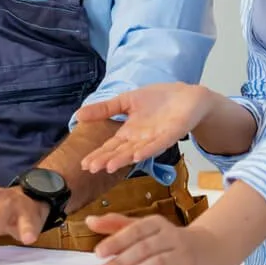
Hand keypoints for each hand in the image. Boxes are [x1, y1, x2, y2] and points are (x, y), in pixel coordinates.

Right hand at [75, 82, 213, 175]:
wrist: (187, 96)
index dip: (98, 154)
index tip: (84, 163)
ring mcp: (155, 139)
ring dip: (123, 159)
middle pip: (120, 152)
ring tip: (109, 166)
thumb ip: (104, 109)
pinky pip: (158, 144)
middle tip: (92, 168)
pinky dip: (147, 150)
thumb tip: (78, 114)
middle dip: (106, 160)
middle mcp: (140, 140)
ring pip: (136, 151)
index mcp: (129, 133)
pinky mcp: (171, 134)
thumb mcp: (126, 101)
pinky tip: (137, 155)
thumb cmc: (158, 100)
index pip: (110, 146)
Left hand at [90, 212, 236, 264]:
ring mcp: (183, 257)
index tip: (98, 253)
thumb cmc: (171, 240)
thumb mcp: (146, 229)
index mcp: (158, 224)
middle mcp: (172, 237)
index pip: (136, 230)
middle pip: (143, 248)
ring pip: (157, 264)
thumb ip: (118, 225)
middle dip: (120, 262)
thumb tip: (90, 221)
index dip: (116, 240)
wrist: (212, 249)